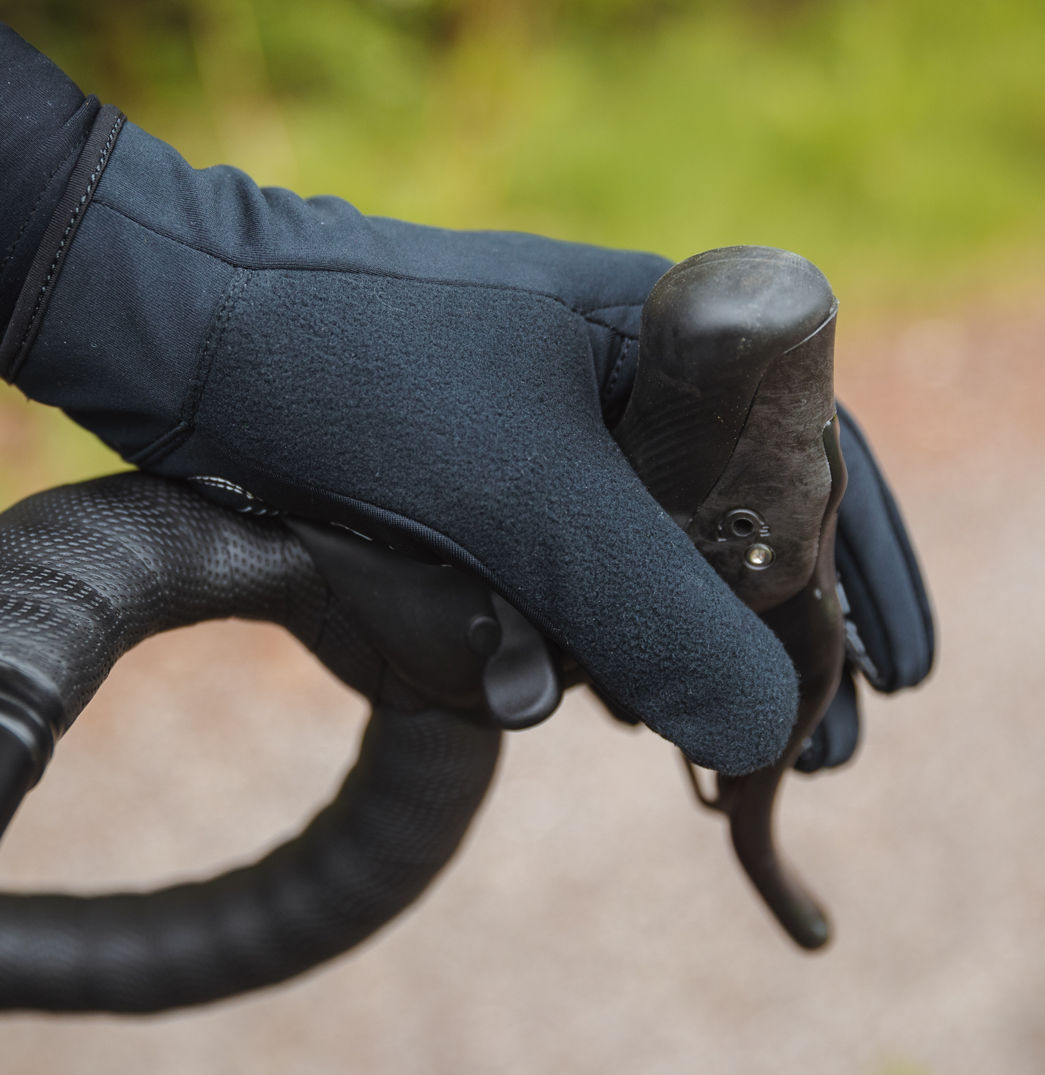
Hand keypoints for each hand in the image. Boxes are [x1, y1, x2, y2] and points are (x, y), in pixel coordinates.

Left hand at [0, 116, 799, 773]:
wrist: (184, 333)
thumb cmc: (359, 374)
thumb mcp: (530, 497)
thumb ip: (660, 612)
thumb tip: (770, 727)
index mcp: (670, 345)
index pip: (813, 464)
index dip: (857, 579)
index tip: (891, 682)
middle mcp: (619, 390)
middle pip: (723, 535)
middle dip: (732, 635)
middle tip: (769, 742)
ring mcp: (538, 441)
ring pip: (624, 573)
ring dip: (613, 642)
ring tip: (598, 693)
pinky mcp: (465, 487)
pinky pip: (537, 580)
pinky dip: (532, 633)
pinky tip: (510, 667)